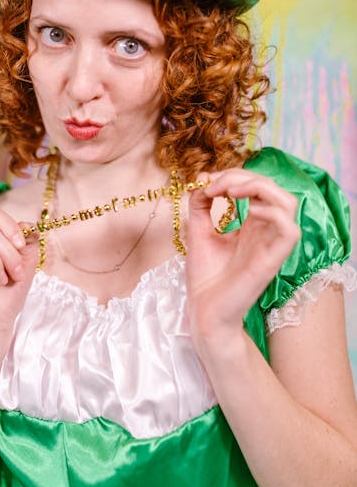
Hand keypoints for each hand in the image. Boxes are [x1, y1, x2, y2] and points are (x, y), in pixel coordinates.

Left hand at [185, 168, 299, 345]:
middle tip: (214, 185)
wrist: (203, 311)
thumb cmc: (205, 278)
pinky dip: (272, 212)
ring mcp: (270, 245)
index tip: (204, 182)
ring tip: (231, 191)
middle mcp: (265, 231)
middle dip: (243, 176)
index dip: (233, 175)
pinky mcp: (272, 260)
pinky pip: (290, 230)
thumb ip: (200, 205)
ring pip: (288, 202)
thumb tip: (202, 179)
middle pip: (272, 187)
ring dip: (260, 187)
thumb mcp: (198, 232)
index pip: (256, 186)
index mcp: (251, 225)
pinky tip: (247, 211)